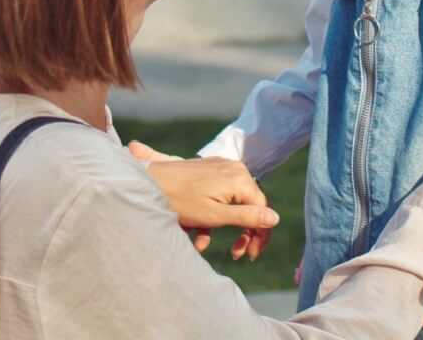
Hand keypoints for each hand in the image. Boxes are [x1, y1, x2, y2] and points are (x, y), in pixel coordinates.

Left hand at [128, 141, 277, 256]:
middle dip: (243, 232)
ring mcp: (221, 167)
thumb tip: (275, 218)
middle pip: (250, 205)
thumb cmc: (179, 200)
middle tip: (236, 254)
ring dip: (223, 226)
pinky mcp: (208, 169)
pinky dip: (212, 214)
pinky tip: (196, 232)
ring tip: (204, 245)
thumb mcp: (215, 216)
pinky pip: (219, 194)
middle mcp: (234, 169)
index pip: (263, 209)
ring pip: (233, 201)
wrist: (147, 181)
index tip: (251, 255)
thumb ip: (247, 217)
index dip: (260, 234)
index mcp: (240, 179)